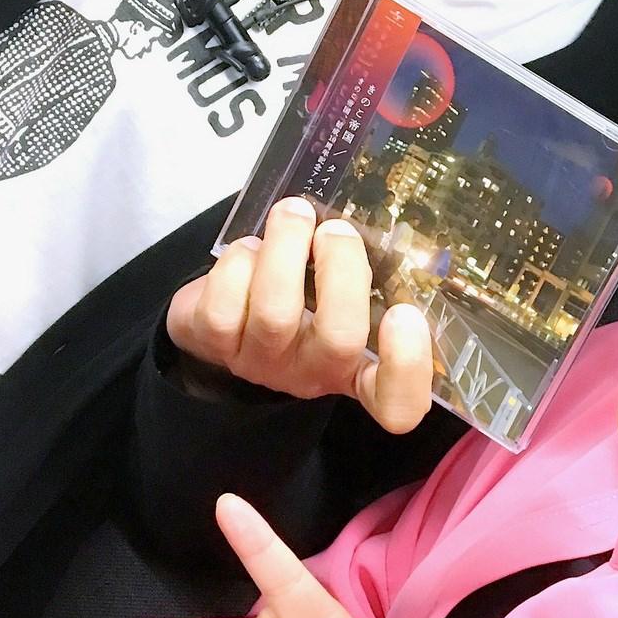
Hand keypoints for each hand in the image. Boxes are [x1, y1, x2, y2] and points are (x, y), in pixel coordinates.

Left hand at [166, 195, 435, 429]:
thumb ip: (359, 274)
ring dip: (285, 249)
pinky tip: (250, 249)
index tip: (405, 315)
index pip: (397, 402)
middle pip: (339, 341)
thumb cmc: (298, 295)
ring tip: (292, 215)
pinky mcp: (211, 344)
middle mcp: (313, 374)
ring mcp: (261, 364)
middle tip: (336, 230)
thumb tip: (362, 223)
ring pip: (277, 314)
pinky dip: (239, 261)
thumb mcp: (338, 293)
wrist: (222, 314)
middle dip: (341, 271)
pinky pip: (226, 303)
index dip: (407, 367)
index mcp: (357, 368)